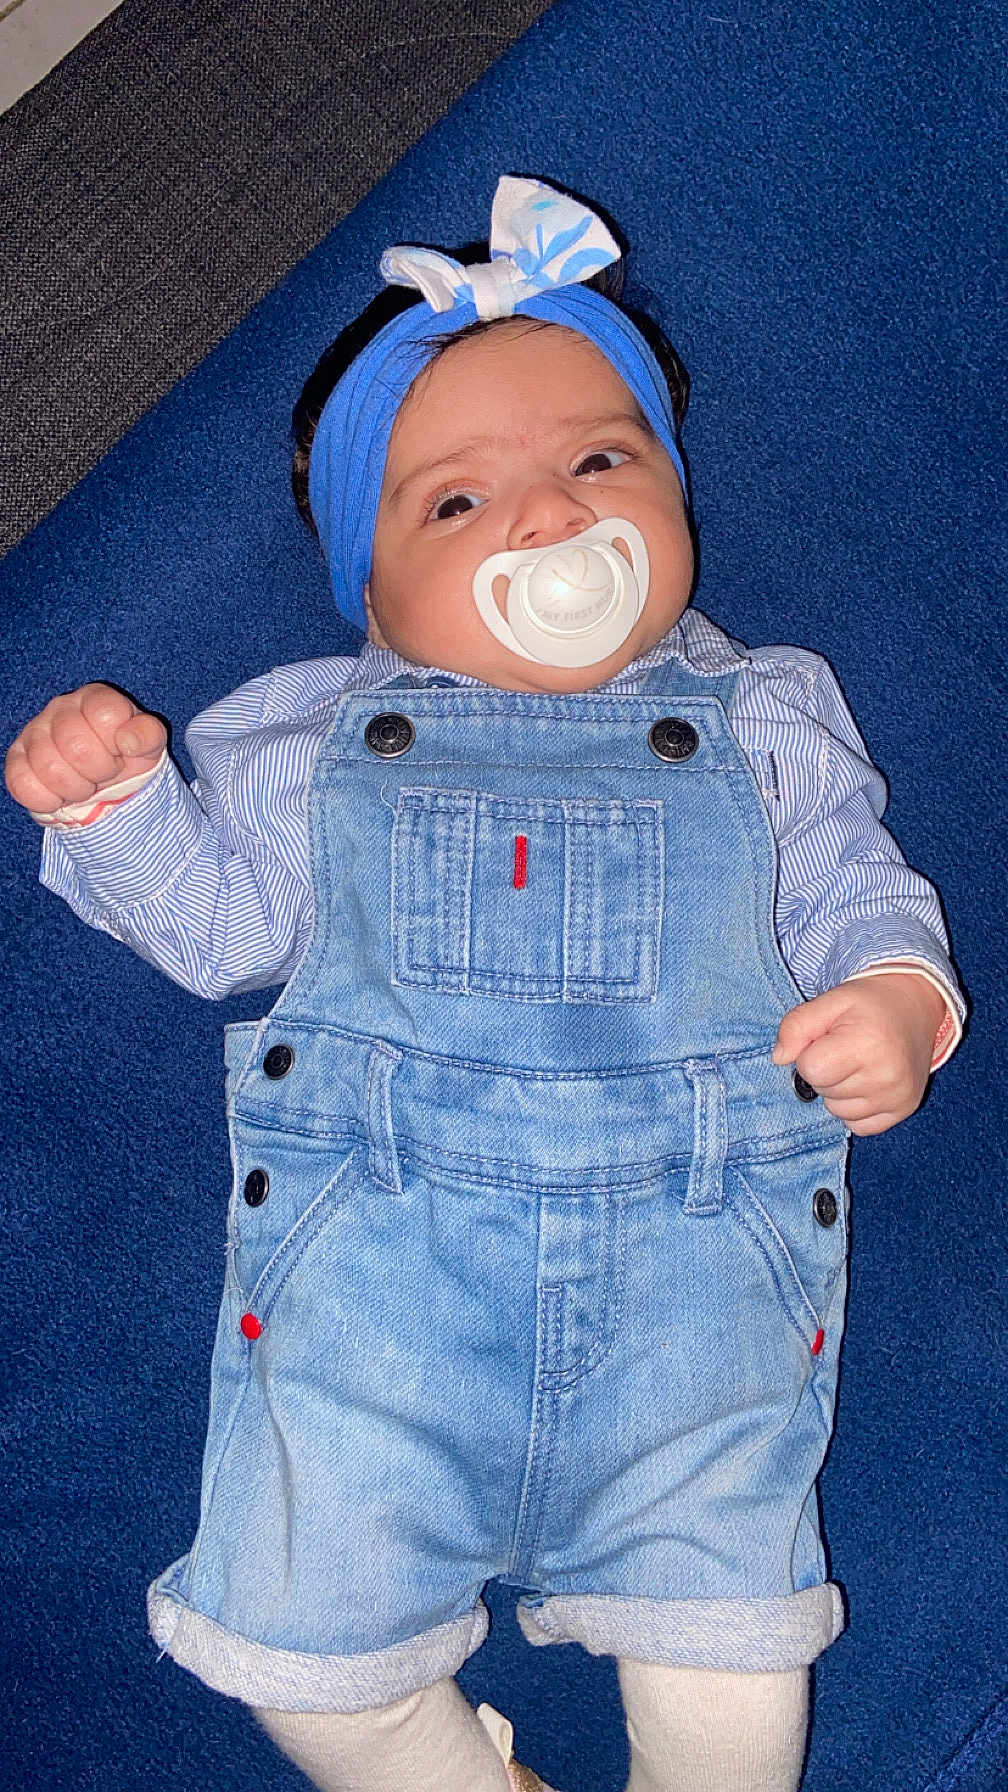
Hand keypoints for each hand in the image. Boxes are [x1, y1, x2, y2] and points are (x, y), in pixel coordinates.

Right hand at [5, 683, 165, 815]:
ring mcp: (34, 732)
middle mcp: (61, 708)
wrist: (103, 787)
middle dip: (98, 771)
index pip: (105, 715)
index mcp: (95, 698)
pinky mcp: (16, 759)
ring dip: (75, 788)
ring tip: (84, 784)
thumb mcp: (149, 746)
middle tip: (102, 774)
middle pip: (76, 746)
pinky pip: (23, 783)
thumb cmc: (124, 758)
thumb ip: (148, 735)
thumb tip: (128, 740)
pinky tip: (60, 795)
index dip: (117, 745)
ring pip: (49, 767)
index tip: (121, 754)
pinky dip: (48, 799)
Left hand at [771, 972, 949, 1134]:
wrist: (915, 1008)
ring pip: (838, 1111)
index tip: (826, 1040)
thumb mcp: (830, 1001)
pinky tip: (866, 1083)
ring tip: (858, 1064)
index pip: (811, 1069)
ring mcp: (897, 1097)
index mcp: (866, 1044)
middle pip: (824, 1091)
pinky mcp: (904, 1109)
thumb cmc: (868, 1005)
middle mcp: (886, 1076)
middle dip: (826, 1071)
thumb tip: (778, 1058)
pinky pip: (859, 1126)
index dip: (810, 1054)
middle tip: (846, 1048)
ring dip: (839, 1091)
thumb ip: (797, 1025)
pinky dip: (855, 1109)